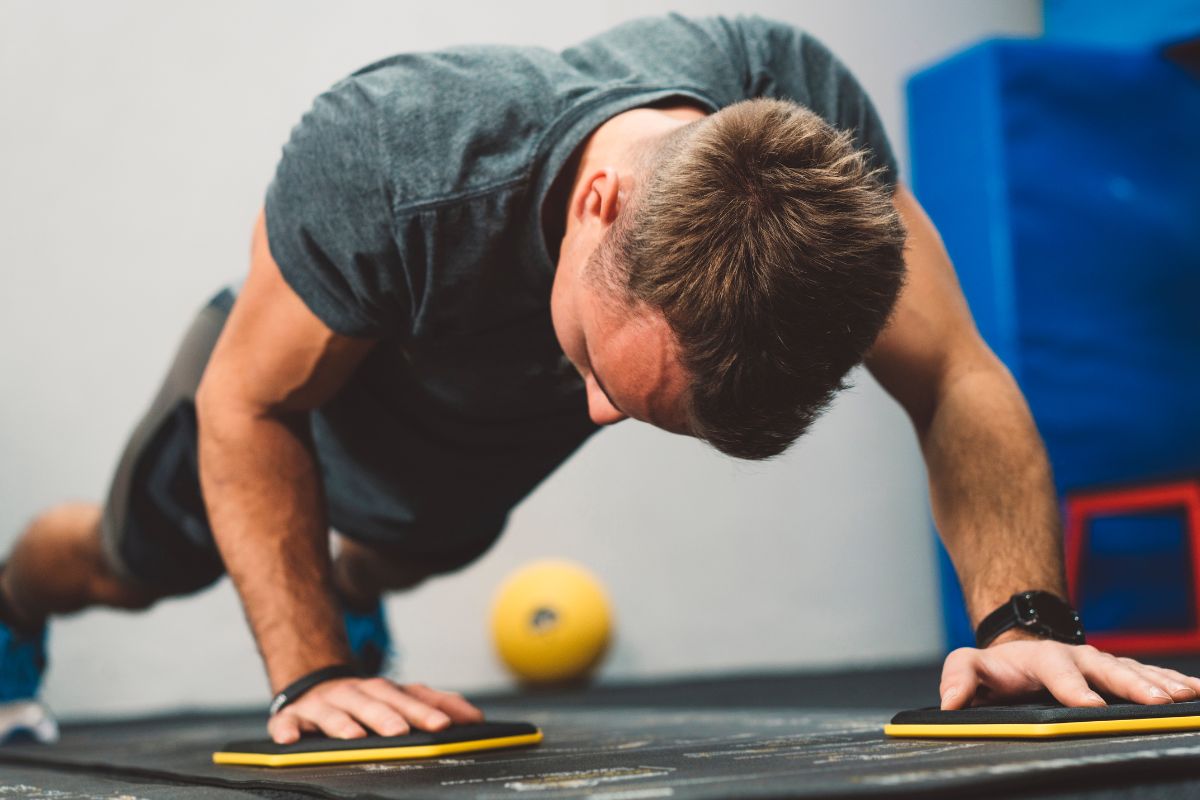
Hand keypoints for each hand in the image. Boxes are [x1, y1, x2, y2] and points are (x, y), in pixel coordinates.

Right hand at [267, 677, 484, 743]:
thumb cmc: (364, 700)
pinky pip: (287, 723)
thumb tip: (475, 716)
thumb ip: (436, 704)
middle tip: (402, 732)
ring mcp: (324, 704)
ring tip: (354, 737)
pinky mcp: (293, 716)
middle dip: (389, 716)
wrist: (314, 686)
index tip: (446, 725)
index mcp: (384, 690)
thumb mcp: (400, 698)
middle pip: (374, 703)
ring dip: (343, 723)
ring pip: (334, 712)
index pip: (410, 698)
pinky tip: (290, 741)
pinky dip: (287, 730)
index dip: (428, 711)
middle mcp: (356, 694)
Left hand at [939, 639, 1199, 709]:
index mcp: (1043, 658)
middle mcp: (1078, 657)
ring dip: (1160, 682)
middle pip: (1107, 668)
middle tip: (1157, 702)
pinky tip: (1195, 693)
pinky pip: (1151, 674)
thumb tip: (950, 702)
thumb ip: (959, 678)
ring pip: (1134, 670)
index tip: (1090, 705)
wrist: (1022, 645)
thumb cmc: (998, 666)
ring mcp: (1102, 663)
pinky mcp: (1119, 671)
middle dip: (1132, 684)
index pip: (1057, 671)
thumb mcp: (970, 665)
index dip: (1073, 687)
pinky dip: (1174, 681)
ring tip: (1185, 697)